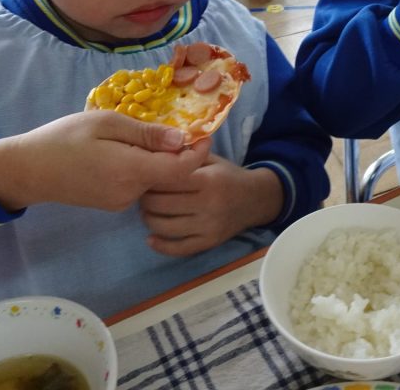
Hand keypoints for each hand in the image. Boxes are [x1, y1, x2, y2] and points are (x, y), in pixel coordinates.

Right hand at [0, 110, 210, 212]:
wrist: (28, 170)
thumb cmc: (64, 139)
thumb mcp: (106, 124)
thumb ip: (146, 134)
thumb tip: (182, 138)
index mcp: (132, 172)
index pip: (182, 170)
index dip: (198, 153)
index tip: (203, 133)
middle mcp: (131, 193)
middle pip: (171, 176)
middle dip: (180, 154)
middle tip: (176, 127)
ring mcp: (121, 202)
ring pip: (156, 181)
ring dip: (159, 161)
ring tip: (146, 136)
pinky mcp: (112, 203)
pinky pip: (139, 185)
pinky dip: (144, 169)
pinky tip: (128, 151)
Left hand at [139, 153, 282, 256]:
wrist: (257, 199)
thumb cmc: (228, 176)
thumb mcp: (211, 159)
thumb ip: (186, 156)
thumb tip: (156, 150)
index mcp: (208, 180)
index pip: (168, 179)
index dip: (151, 177)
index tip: (144, 174)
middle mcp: (208, 204)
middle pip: (162, 204)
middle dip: (145, 198)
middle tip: (142, 192)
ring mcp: (209, 226)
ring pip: (165, 227)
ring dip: (149, 219)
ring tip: (147, 210)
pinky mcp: (209, 242)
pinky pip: (179, 249)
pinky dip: (161, 245)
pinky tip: (151, 238)